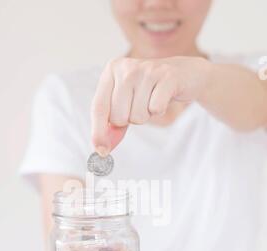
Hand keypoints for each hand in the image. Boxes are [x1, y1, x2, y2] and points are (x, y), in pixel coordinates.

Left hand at [91, 56, 210, 155]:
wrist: (185, 74)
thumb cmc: (150, 91)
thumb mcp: (127, 104)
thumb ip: (112, 126)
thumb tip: (103, 149)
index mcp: (111, 71)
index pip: (99, 107)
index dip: (98, 131)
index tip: (100, 150)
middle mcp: (126, 68)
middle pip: (118, 116)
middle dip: (130, 120)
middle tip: (140, 105)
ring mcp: (147, 70)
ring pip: (137, 116)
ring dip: (146, 115)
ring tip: (152, 100)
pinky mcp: (167, 76)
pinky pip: (155, 109)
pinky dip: (159, 110)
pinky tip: (163, 98)